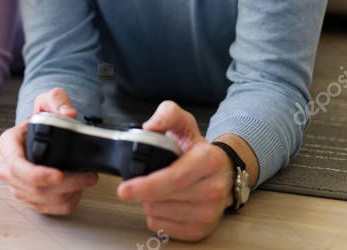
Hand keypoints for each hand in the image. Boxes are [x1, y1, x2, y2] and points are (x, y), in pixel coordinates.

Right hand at [0, 87, 99, 214]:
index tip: (59, 175)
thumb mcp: (49, 99)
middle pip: (33, 188)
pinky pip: (50, 209)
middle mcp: (7, 168)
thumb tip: (69, 115)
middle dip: (65, 185)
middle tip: (89, 176)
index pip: (16, 166)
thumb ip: (59, 101)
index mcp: (7, 144)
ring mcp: (17, 186)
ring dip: (69, 194)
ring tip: (87, 179)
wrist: (42, 132)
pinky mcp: (30, 199)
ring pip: (43, 201)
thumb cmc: (42, 117)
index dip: (38, 175)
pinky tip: (78, 189)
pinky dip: (68, 202)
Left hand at [117, 101, 232, 241]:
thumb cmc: (198, 149)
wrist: (222, 171)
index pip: (174, 178)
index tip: (124, 189)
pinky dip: (156, 214)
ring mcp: (209, 213)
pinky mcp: (201, 230)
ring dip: (150, 201)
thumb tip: (150, 126)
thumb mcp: (184, 124)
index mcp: (209, 161)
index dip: (146, 185)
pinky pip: (163, 226)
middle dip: (144, 190)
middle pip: (163, 198)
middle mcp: (213, 190)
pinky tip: (165, 201)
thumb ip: (167, 115)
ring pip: (159, 213)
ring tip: (160, 187)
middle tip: (141, 179)